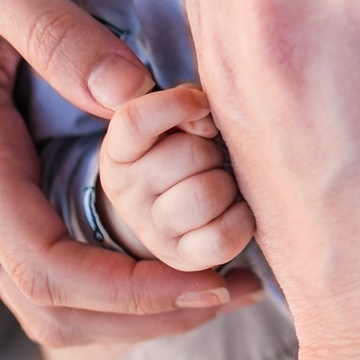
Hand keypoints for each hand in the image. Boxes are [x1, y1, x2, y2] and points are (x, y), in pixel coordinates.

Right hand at [0, 0, 259, 345]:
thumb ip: (59, 33)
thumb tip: (132, 98)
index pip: (45, 268)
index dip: (127, 290)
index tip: (205, 282)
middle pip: (48, 305)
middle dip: (140, 316)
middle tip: (233, 293)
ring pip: (51, 287)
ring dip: (132, 301)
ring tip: (221, 280)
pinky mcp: (4, 160)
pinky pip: (57, 242)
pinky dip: (117, 263)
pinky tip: (180, 238)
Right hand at [96, 84, 256, 269]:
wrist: (179, 205)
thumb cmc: (185, 146)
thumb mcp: (177, 116)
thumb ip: (184, 101)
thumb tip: (203, 115)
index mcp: (118, 152)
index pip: (134, 120)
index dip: (177, 104)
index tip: (201, 106)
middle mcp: (126, 193)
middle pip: (187, 154)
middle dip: (211, 148)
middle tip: (210, 155)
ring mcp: (151, 230)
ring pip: (207, 194)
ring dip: (227, 183)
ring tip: (220, 182)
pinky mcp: (182, 258)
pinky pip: (222, 237)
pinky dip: (241, 218)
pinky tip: (234, 209)